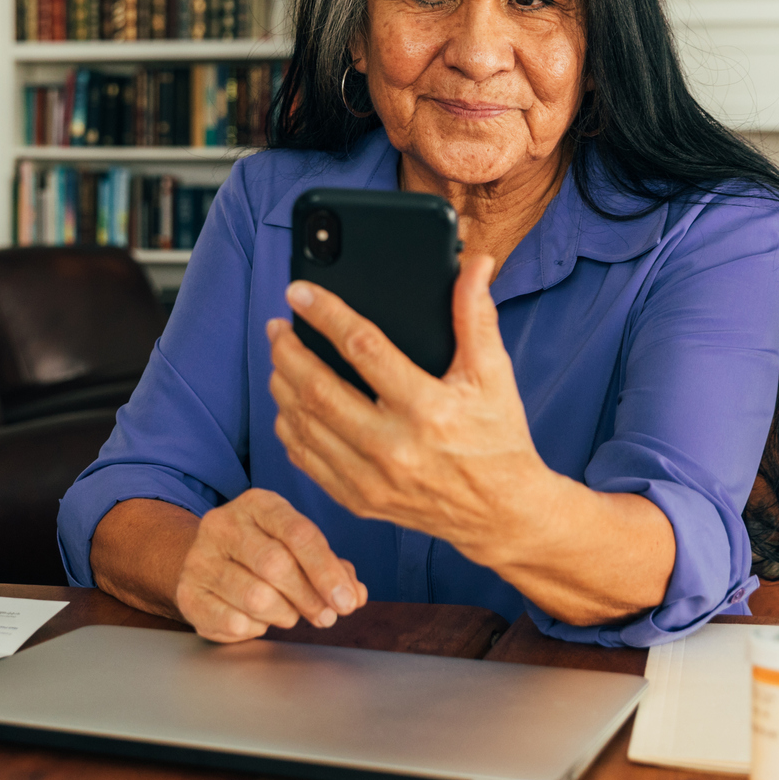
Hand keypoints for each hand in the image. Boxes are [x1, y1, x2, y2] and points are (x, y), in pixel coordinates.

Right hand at [173, 488, 367, 642]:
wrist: (208, 564)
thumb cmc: (263, 555)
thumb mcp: (298, 549)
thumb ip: (332, 569)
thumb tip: (354, 594)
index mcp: (258, 504)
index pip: (298, 534)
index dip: (327, 572)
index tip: (346, 600)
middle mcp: (223, 524)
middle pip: (276, 565)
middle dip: (309, 597)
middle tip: (325, 616)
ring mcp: (200, 558)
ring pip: (256, 597)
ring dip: (284, 614)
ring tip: (289, 614)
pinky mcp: (187, 592)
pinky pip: (233, 622)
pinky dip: (256, 629)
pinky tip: (258, 620)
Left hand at [266, 253, 553, 561]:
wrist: (501, 513)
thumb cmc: (496, 438)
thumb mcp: (493, 374)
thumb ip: (475, 316)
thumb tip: (475, 265)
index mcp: (428, 409)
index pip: (363, 348)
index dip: (325, 314)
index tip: (300, 292)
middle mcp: (394, 447)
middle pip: (317, 389)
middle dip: (287, 351)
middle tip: (277, 327)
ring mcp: (371, 479)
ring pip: (303, 425)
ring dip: (282, 386)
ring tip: (279, 358)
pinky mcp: (358, 500)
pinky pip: (305, 460)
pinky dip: (289, 427)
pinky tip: (289, 403)